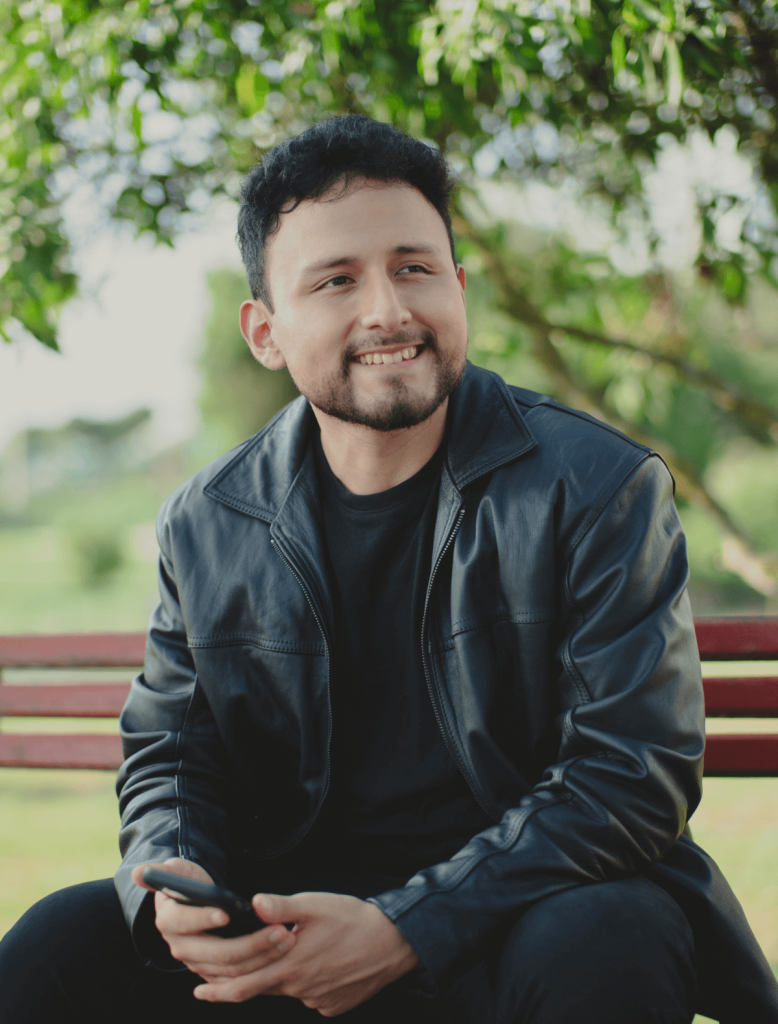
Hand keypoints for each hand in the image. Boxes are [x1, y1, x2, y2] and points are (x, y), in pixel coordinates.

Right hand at [130, 858, 296, 981]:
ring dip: (261, 956)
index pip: (184, 922)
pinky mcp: (214, 973)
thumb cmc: (189, 882)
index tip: (226, 913)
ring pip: (231, 969)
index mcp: (169, 921)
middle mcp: (180, 947)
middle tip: (278, 930)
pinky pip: (237, 978)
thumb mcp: (179, 870)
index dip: (203, 918)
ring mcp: (197, 963)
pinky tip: (279, 953)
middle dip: (250, 943)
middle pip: (216, 953)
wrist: (195, 903)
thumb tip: (140, 872)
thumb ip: (166, 870)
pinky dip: (259, 968)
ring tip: (285, 938)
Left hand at [192, 890, 418, 1015]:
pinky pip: (309, 995)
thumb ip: (281, 906)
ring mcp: (317, 999)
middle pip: (256, 993)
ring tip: (276, 961)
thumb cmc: (354, 920)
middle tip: (207, 990)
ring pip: (284, 991)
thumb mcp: (315, 905)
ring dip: (272, 979)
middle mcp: (299, 988)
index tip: (198, 990)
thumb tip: (252, 903)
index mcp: (290, 965)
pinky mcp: (333, 1004)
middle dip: (228, 991)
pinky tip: (314, 964)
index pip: (242, 984)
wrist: (394, 943)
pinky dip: (302, 982)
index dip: (216, 989)